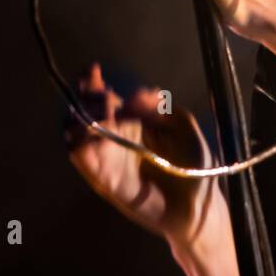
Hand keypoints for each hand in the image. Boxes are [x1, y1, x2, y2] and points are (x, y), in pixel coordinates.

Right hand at [65, 61, 218, 245]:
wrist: (199, 206)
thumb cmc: (194, 166)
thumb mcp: (182, 126)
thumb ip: (160, 108)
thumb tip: (136, 92)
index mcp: (132, 121)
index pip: (105, 98)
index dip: (94, 83)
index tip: (93, 70)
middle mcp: (114, 138)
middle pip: (85, 112)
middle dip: (86, 98)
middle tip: (103, 95)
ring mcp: (108, 159)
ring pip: (76, 134)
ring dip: (80, 119)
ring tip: (102, 111)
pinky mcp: (105, 181)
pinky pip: (83, 160)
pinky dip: (80, 145)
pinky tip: (91, 133)